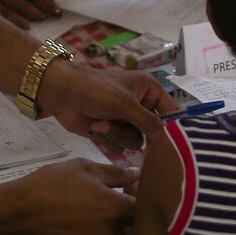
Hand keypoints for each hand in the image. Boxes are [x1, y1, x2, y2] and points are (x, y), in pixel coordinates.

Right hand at [9, 159, 139, 234]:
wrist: (19, 214)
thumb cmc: (53, 184)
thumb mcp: (85, 168)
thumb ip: (116, 173)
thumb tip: (136, 174)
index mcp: (117, 208)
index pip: (143, 207)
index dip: (139, 197)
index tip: (129, 189)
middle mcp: (112, 233)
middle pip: (131, 225)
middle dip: (124, 214)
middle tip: (104, 200)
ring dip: (107, 226)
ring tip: (85, 211)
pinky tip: (74, 225)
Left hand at [38, 59, 172, 149]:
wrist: (61, 93)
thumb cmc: (95, 90)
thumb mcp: (125, 104)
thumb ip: (149, 122)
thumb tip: (169, 139)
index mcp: (150, 89)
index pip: (172, 111)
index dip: (173, 127)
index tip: (173, 144)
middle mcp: (141, 105)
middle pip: (154, 131)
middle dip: (136, 132)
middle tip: (128, 136)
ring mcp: (126, 119)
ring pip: (136, 141)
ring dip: (118, 135)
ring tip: (102, 123)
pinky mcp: (112, 131)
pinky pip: (121, 145)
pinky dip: (108, 138)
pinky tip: (95, 126)